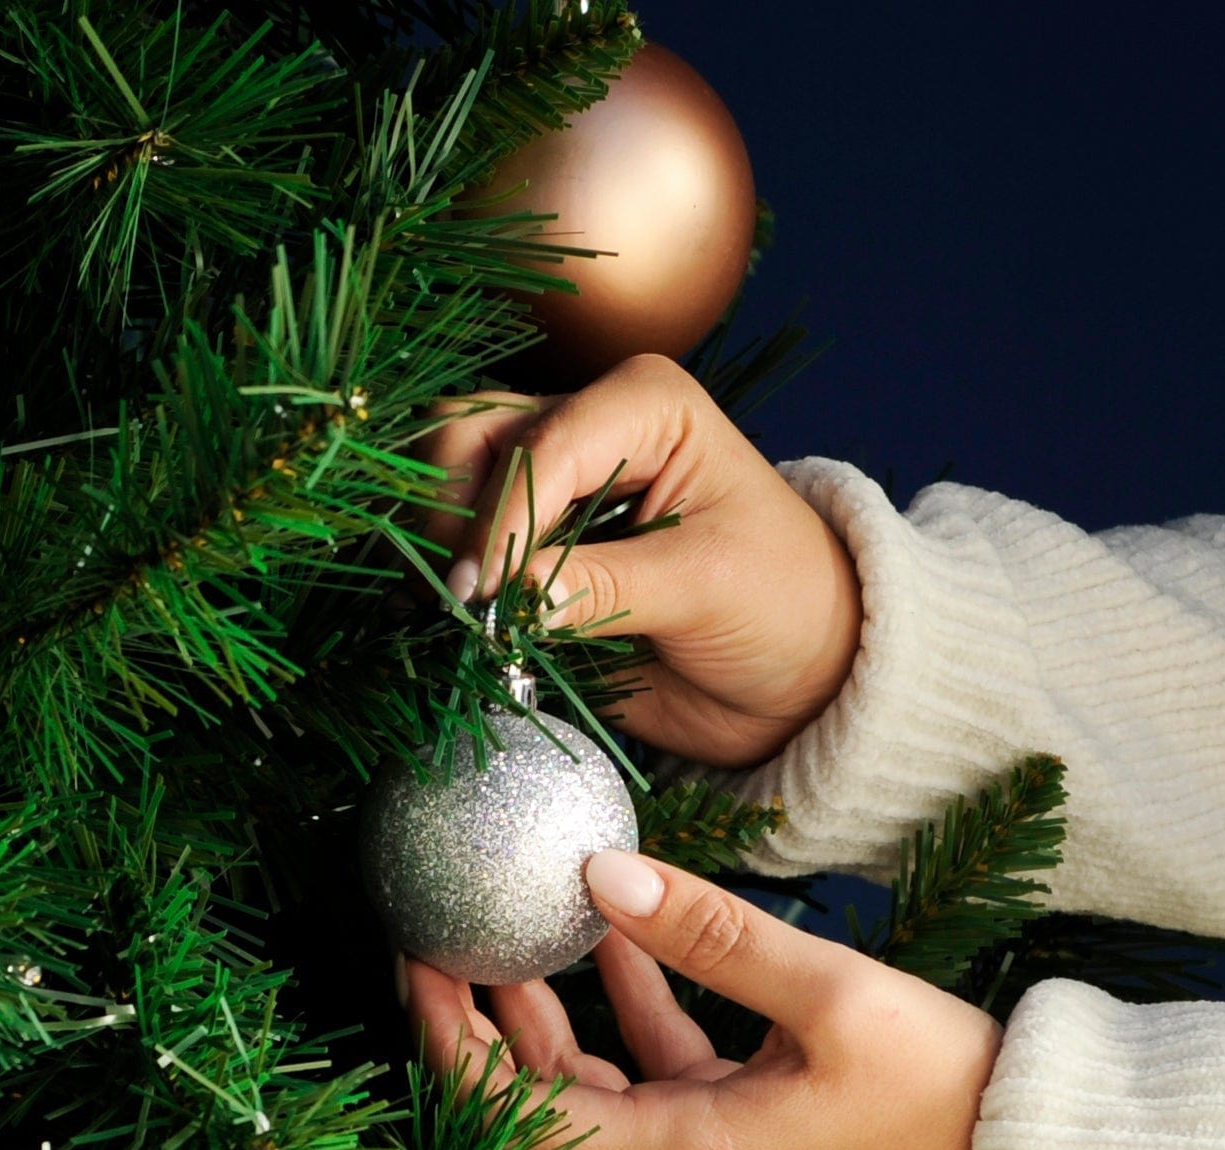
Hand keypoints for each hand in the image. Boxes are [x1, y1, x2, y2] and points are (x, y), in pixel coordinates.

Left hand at [404, 850, 1000, 1149]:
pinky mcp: (743, 1145)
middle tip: (440, 932)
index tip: (421, 958)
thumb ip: (709, 935)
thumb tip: (599, 875)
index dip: (449, 1042)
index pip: (514, 1119)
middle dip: (476, 1023)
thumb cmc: (947, 1096)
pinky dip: (626, 1012)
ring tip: (512, 922)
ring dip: (546, 1014)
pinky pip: (655, 1080)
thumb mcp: (832, 995)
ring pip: (590, 1091)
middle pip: (532, 1110)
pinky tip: (618, 932)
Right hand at [419, 354, 863, 769]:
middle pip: (467, 437)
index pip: (542, 444)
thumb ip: (609, 587)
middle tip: (461, 602)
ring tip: (452, 615)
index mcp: (644, 405)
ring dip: (432, 544)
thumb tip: (518, 593)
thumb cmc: (780, 605)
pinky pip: (452, 541)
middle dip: (450, 517)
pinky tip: (450, 624)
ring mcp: (546, 484)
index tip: (482, 592)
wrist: (793, 670)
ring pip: (444, 477)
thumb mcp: (707, 588)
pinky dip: (436, 575)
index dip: (499, 517)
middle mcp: (585, 426)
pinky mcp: (524, 544)